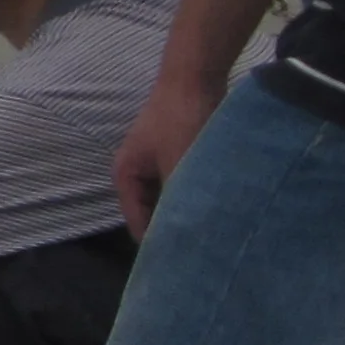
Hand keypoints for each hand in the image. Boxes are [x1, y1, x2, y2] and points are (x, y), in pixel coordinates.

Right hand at [113, 69, 222, 235]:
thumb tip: (188, 241)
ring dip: (189, 209)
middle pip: (154, 214)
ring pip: (171, 199)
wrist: (193, 78)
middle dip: (176, 228)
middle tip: (206, 250)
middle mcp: (137, 174)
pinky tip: (219, 205)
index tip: (186, 266)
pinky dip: (197, 194)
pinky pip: (184, 185)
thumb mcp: (179, 167)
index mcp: (126, 178)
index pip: (139, 225)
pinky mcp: (177, 155)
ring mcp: (157, 164)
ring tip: (216, 230)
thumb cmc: (180, 122)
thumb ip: (179, 204)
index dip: (160, 245)